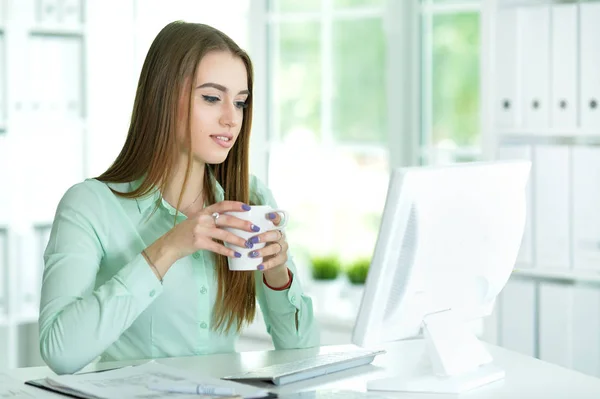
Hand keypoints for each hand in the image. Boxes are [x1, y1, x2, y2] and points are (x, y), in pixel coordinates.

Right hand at [144, 201, 258, 274]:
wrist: (170, 244)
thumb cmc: (186, 232)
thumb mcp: (197, 220)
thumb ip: (211, 219)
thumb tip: (232, 221)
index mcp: (203, 211)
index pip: (222, 205)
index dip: (236, 205)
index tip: (248, 208)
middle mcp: (202, 218)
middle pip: (227, 219)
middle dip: (243, 224)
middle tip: (255, 228)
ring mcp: (200, 230)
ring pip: (224, 234)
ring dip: (238, 240)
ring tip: (248, 244)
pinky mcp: (198, 242)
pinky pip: (217, 247)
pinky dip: (228, 251)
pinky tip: (236, 254)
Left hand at [247, 211, 289, 285]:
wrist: (272, 262)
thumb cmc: (261, 245)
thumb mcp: (257, 236)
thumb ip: (249, 229)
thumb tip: (229, 222)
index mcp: (275, 228)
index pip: (278, 219)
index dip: (275, 216)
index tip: (268, 215)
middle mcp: (281, 236)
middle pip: (276, 234)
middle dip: (264, 236)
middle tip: (252, 240)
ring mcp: (283, 248)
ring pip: (275, 248)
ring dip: (263, 251)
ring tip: (252, 254)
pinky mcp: (282, 259)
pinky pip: (275, 262)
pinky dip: (266, 264)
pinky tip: (259, 266)